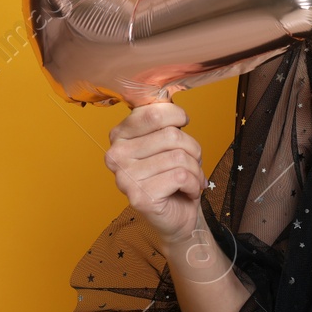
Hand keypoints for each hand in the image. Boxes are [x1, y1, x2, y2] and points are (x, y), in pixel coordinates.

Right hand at [105, 99, 207, 254]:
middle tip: (191, 162)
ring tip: (191, 178)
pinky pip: (181, 176)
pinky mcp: (140, 197)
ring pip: (179, 157)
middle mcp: (116, 155)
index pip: (154, 112)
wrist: (178, 215)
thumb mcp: (167, 141)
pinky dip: (195, 184)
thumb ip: (163, 119)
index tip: (183, 125)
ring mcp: (125, 178)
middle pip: (172, 135)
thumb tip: (168, 96)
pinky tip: (188, 191)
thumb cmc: (173, 175)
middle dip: (192, 149)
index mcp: (119, 135)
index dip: (178, 117)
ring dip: (196, 169)